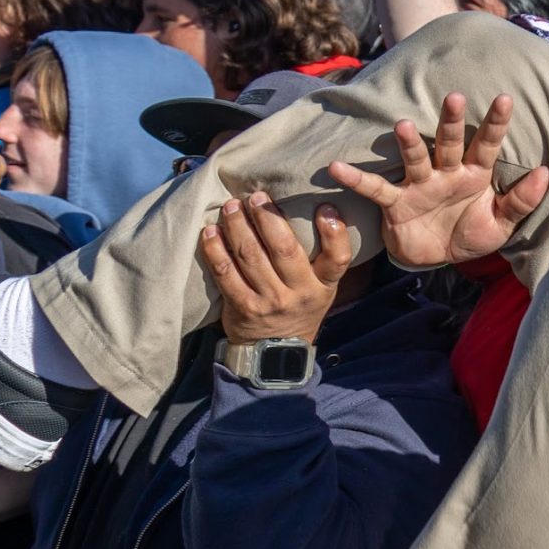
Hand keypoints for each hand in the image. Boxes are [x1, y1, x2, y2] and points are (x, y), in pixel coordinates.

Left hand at [199, 191, 352, 345]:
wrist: (274, 352)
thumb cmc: (299, 309)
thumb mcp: (322, 290)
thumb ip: (320, 260)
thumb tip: (314, 211)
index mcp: (323, 286)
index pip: (337, 258)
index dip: (334, 232)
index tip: (324, 207)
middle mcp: (299, 293)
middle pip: (284, 249)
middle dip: (268, 218)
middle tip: (256, 197)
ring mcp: (269, 301)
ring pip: (251, 256)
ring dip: (238, 226)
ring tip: (231, 206)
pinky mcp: (242, 307)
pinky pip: (225, 273)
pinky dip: (216, 250)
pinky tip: (211, 232)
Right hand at [325, 92, 548, 269]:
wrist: (435, 258)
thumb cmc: (469, 233)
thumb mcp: (501, 225)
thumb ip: (521, 201)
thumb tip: (544, 172)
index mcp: (475, 174)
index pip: (488, 145)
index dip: (496, 124)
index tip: (506, 99)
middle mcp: (446, 172)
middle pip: (450, 143)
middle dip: (451, 122)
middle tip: (455, 97)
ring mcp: (420, 185)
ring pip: (415, 159)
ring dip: (409, 144)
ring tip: (404, 125)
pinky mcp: (396, 203)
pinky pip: (375, 189)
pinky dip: (356, 179)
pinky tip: (336, 167)